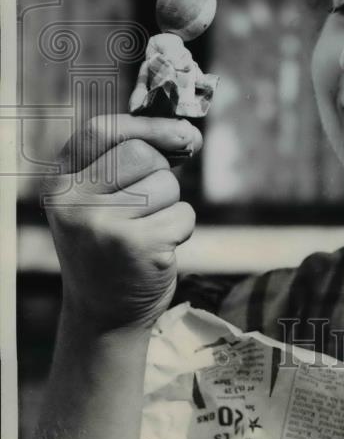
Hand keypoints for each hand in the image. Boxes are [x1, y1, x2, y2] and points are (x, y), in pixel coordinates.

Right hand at [42, 114, 202, 333]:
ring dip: (170, 206)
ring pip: (167, 184)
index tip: (182, 133)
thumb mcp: (102, 197)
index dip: (149, 125)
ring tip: (144, 232)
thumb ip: (130, 156)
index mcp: (59, 182)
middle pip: (144, 154)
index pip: (104, 129)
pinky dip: (180, 229)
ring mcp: (102, 225)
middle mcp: (72, 202)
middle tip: (146, 206)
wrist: (104, 313)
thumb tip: (190, 132)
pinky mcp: (136, 246)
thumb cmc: (112, 242)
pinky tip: (156, 250)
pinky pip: (183, 214)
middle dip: (160, 174)